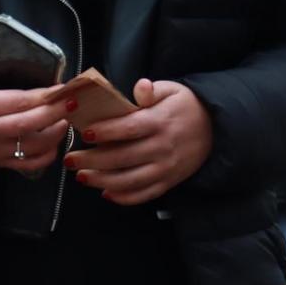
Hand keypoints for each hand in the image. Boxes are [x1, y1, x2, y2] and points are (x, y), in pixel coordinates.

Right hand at [0, 47, 70, 173]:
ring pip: (33, 147)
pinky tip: (55, 141)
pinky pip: (28, 164)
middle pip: (30, 124)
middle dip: (57, 113)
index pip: (19, 101)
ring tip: (68, 118)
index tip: (62, 88)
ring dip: (56, 134)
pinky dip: (46, 155)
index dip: (43, 96)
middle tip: (75, 101)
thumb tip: (6, 44)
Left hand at [66, 78, 212, 204]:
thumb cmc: (185, 106)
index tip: (84, 132)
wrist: (215, 130)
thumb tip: (140, 87)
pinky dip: (124, 198)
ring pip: (130, 181)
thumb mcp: (171, 90)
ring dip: (102, 181)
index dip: (106, 131)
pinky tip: (105, 193)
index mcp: (159, 122)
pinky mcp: (168, 182)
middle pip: (123, 158)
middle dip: (92, 161)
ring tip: (81, 177)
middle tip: (69, 159)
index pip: (128, 128)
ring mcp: (165, 168)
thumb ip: (151, 90)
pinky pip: (144, 194)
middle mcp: (162, 148)